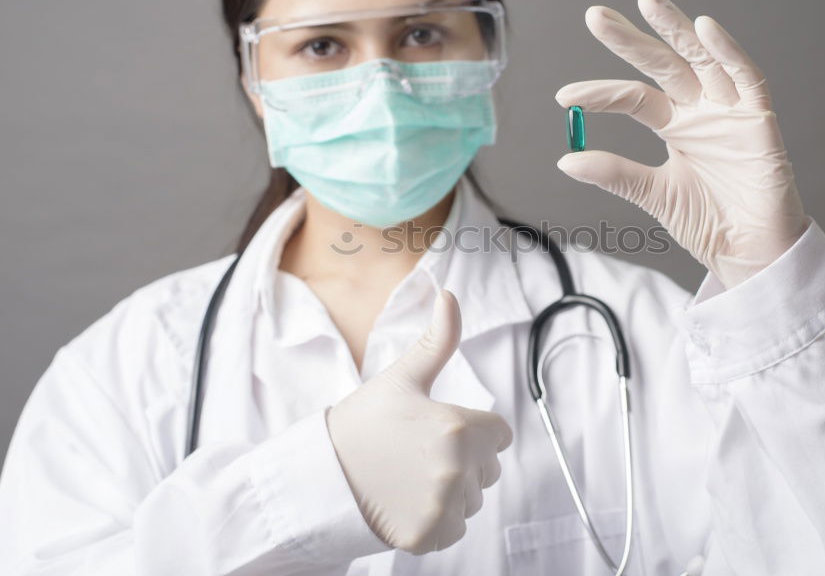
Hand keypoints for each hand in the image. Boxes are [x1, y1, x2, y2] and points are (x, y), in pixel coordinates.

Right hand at [325, 290, 512, 553]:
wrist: (319, 475)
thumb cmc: (362, 422)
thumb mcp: (402, 378)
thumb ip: (437, 340)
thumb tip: (449, 294)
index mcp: (459, 427)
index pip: (499, 434)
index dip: (473, 429)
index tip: (439, 428)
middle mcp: (457, 469)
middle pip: (489, 468)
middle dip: (465, 460)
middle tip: (419, 452)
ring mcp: (443, 506)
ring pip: (472, 499)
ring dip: (451, 491)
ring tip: (409, 477)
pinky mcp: (429, 535)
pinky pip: (454, 528)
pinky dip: (435, 519)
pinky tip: (404, 501)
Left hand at [555, 0, 808, 288]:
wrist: (750, 255)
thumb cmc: (709, 224)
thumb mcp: (653, 194)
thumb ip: (616, 174)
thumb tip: (565, 159)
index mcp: (675, 125)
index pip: (633, 98)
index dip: (600, 94)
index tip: (563, 98)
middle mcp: (701, 110)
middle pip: (663, 65)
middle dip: (631, 40)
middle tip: (595, 16)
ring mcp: (730, 110)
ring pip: (702, 59)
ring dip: (678, 30)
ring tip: (648, 2)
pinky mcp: (760, 119)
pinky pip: (747, 77)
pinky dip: (728, 52)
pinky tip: (705, 29)